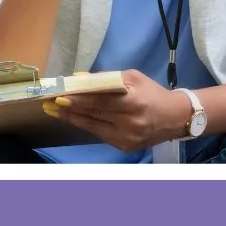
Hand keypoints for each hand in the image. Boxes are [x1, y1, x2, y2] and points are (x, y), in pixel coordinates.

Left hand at [44, 70, 191, 152]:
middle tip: (50, 103)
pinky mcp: (125, 147)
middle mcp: (131, 123)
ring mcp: (128, 138)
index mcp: (134, 102)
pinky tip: (74, 119)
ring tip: (55, 112)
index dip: (78, 100)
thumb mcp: (133, 78)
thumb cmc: (153, 93)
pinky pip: (100, 134)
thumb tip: (80, 79)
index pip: (100, 101)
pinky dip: (87, 125)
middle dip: (70, 109)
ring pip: (94, 127)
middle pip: (94, 115)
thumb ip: (106, 79)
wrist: (176, 118)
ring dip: (73, 119)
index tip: (60, 96)